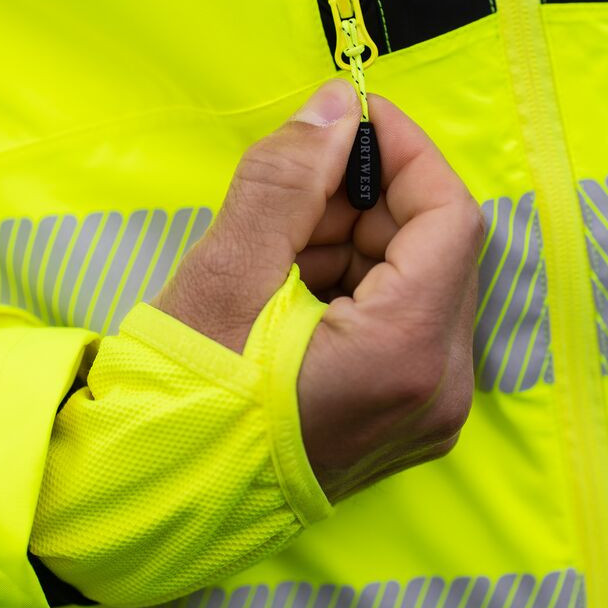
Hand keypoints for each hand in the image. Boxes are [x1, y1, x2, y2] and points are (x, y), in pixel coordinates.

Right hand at [153, 79, 483, 501]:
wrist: (157, 499)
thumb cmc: (182, 397)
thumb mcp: (226, 274)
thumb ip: (286, 179)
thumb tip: (334, 107)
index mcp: (406, 355)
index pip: (450, 218)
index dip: (405, 153)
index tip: (350, 117)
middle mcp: (440, 390)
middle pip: (436, 252)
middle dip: (368, 203)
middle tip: (292, 191)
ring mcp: (429, 411)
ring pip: (419, 284)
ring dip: (356, 243)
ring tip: (277, 251)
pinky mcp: (407, 418)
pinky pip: (404, 323)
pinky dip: (356, 286)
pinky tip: (291, 291)